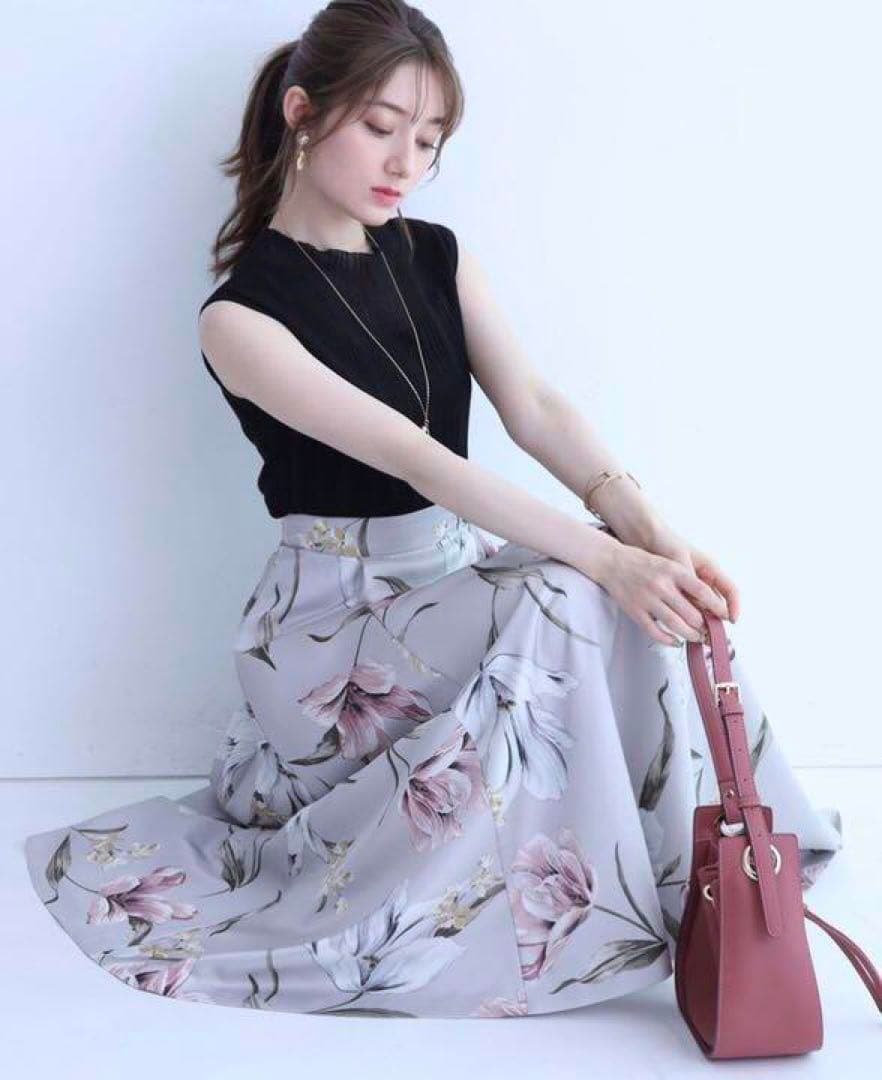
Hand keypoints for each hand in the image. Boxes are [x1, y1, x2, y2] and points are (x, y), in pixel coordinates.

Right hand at [595, 539, 731, 648]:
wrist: (611, 562)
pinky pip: (655, 632)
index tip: (724, 616)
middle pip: (691, 613)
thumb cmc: (641, 562)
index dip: (717, 607)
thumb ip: (684, 581)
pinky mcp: (635, 611)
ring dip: (690, 635)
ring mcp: (648, 599)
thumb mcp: (667, 564)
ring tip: (697, 638)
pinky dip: (669, 640)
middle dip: (704, 626)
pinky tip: (676, 641)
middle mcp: (662, 585)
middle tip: (710, 631)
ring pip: (676, 625)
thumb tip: (705, 603)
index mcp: (673, 571)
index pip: (702, 591)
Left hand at [639, 525, 739, 624]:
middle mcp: (702, 578)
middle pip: (717, 604)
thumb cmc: (664, 542)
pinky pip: (686, 607)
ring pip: (702, 608)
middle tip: (710, 632)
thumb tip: (698, 604)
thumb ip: (688, 580)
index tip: (731, 620)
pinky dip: (685, 616)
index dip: (734, 606)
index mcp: (709, 569)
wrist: (644, 536)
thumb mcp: (679, 560)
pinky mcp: (676, 591)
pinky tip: (680, 622)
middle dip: (716, 619)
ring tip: (696, 632)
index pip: (731, 591)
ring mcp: (690, 585)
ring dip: (701, 620)